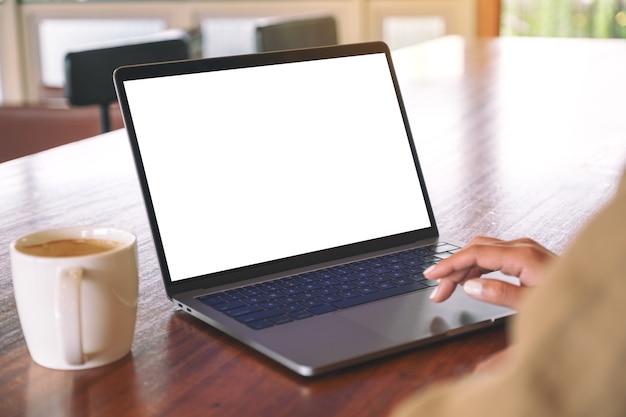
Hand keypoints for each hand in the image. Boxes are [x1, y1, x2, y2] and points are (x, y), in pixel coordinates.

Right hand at [425, 237, 556, 308]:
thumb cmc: (568, 300)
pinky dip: (476, 266)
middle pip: (475, 249)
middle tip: (437, 289)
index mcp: (522, 255)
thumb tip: (471, 286)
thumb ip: (499, 293)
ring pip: (482, 250)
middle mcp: (522, 247)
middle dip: (452, 268)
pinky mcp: (526, 255)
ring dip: (463, 268)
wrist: (594, 292)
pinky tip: (470, 281)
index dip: (449, 264)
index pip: (475, 254)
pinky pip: (493, 254)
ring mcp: (524, 249)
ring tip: (448, 288)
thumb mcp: (532, 304)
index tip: (432, 274)